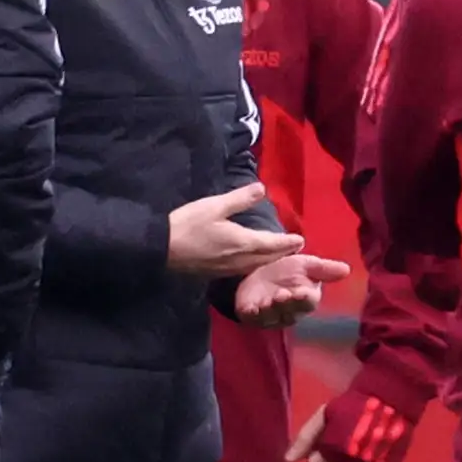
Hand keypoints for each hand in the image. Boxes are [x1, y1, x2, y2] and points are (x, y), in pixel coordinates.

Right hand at [167, 182, 302, 277]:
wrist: (161, 249)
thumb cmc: (188, 225)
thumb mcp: (215, 205)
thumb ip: (240, 199)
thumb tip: (262, 188)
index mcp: (243, 242)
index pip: (273, 243)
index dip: (288, 242)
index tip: (300, 240)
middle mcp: (240, 260)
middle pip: (267, 258)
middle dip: (282, 253)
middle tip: (295, 248)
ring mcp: (229, 269)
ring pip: (256, 266)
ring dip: (270, 260)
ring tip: (278, 255)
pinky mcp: (217, 273)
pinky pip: (244, 270)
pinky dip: (255, 265)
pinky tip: (253, 262)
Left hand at [233, 252, 348, 327]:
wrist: (257, 271)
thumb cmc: (286, 270)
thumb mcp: (305, 265)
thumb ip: (324, 269)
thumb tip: (347, 270)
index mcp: (305, 299)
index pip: (308, 302)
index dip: (304, 299)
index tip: (301, 292)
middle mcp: (289, 312)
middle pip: (290, 312)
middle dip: (286, 304)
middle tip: (282, 294)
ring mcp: (269, 317)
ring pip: (271, 317)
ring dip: (269, 310)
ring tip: (267, 301)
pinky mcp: (250, 316)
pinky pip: (251, 319)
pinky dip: (251, 314)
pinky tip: (250, 308)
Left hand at [286, 384, 421, 461]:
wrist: (393, 398)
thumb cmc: (353, 403)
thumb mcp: (325, 415)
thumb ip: (306, 437)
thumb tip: (288, 459)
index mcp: (335, 453)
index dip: (318, 454)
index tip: (325, 441)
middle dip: (338, 453)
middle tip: (348, 431)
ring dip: (357, 454)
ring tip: (364, 431)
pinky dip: (375, 454)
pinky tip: (378, 436)